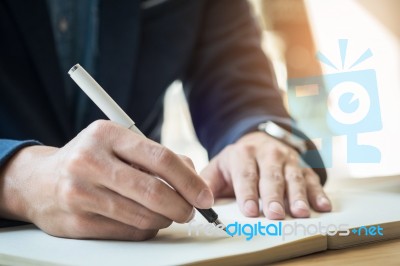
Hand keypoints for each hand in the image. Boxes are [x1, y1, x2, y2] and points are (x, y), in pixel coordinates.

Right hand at [0, 120, 212, 239]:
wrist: (38, 182)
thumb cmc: (90, 159)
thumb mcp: (118, 144)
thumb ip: (156, 157)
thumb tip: (193, 179)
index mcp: (106, 134)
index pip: (161, 158)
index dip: (190, 180)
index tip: (205, 196)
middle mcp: (90, 161)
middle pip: (153, 191)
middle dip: (182, 206)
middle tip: (192, 210)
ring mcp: (81, 193)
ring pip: (143, 217)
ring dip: (165, 219)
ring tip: (168, 213)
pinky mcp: (77, 222)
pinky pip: (128, 232)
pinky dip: (146, 229)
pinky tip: (145, 220)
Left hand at [201, 131, 330, 218]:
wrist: (257, 142)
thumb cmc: (236, 162)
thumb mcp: (218, 167)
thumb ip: (207, 183)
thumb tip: (199, 202)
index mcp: (243, 154)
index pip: (245, 175)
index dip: (248, 193)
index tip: (250, 211)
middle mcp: (267, 155)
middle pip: (271, 177)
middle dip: (273, 196)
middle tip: (275, 215)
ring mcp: (287, 160)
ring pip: (294, 178)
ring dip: (298, 196)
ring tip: (299, 213)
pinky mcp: (302, 167)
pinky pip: (313, 179)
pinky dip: (318, 193)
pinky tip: (322, 206)